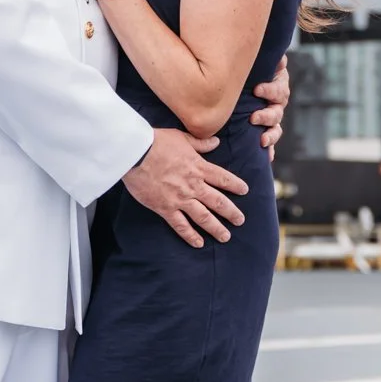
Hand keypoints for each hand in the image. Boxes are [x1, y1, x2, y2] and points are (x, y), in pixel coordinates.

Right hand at [123, 129, 249, 246]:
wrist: (136, 153)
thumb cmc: (156, 142)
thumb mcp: (182, 137)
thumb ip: (200, 143)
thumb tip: (215, 141)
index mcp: (199, 167)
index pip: (223, 178)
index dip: (235, 185)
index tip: (245, 191)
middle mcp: (193, 185)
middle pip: (218, 202)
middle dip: (231, 212)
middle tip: (240, 220)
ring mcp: (180, 199)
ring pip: (204, 217)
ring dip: (217, 228)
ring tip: (226, 236)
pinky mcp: (165, 208)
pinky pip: (181, 225)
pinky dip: (191, 236)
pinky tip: (199, 243)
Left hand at [248, 52, 289, 155]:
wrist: (247, 83)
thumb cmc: (253, 70)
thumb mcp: (261, 62)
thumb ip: (269, 60)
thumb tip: (280, 59)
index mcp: (278, 86)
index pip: (279, 90)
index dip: (270, 90)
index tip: (257, 90)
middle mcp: (278, 104)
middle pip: (277, 112)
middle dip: (266, 116)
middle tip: (254, 118)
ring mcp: (273, 118)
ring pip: (276, 129)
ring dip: (270, 136)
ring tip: (262, 140)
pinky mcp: (266, 130)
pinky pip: (270, 143)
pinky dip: (269, 150)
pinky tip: (268, 157)